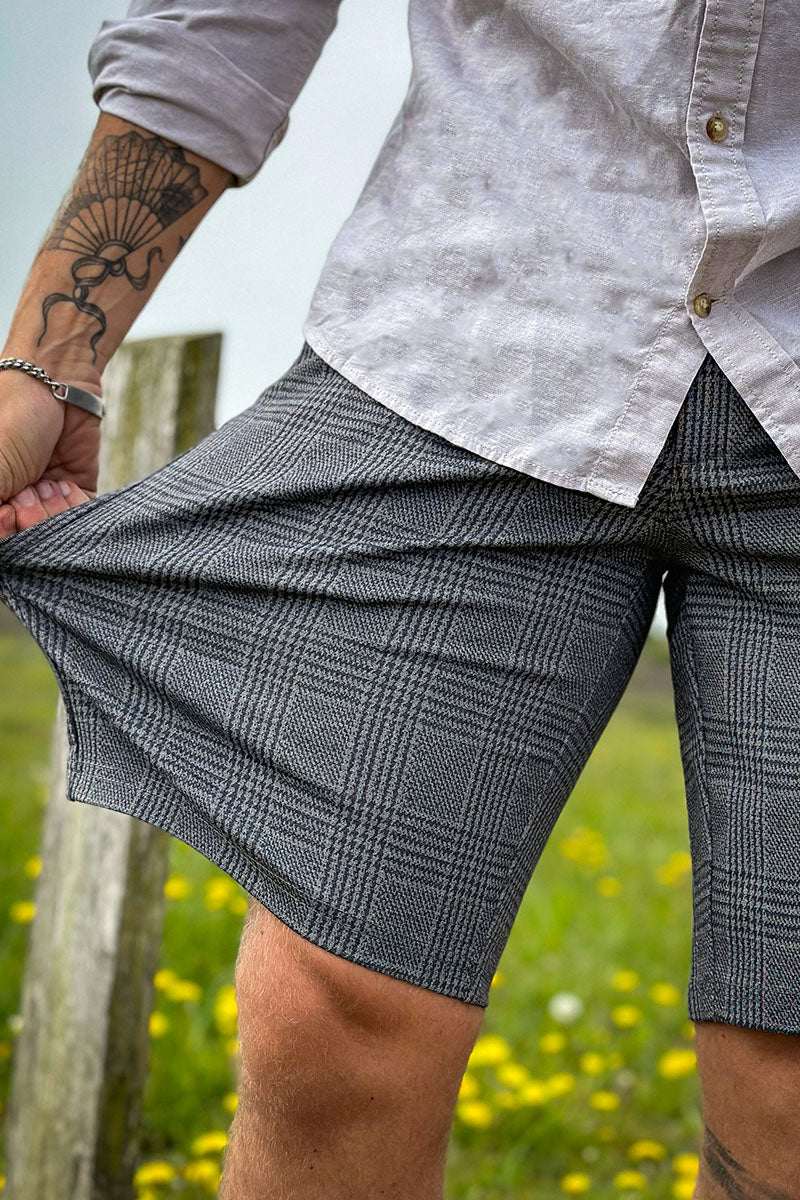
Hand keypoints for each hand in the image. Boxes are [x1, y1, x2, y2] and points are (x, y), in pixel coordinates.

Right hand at [0, 372, 99, 539]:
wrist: (55, 380)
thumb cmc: (12, 413)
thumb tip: (2, 526)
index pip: (5, 534)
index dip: (8, 529)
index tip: (10, 512)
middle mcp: (16, 500)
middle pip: (29, 537)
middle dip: (31, 518)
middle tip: (29, 489)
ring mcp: (46, 497)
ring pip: (57, 531)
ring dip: (54, 511)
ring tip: (48, 483)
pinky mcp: (75, 490)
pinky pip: (81, 518)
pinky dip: (76, 508)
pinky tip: (65, 484)